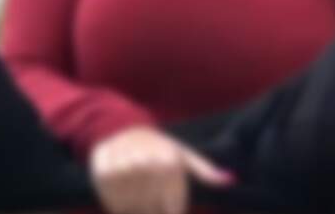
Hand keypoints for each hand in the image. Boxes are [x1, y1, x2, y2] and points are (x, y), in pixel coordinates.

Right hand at [89, 126, 235, 213]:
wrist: (122, 129)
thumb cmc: (158, 147)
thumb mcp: (183, 155)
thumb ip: (205, 170)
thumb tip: (232, 179)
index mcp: (169, 163)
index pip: (173, 210)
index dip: (169, 211)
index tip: (166, 206)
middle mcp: (147, 165)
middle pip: (151, 211)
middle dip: (150, 209)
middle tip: (147, 195)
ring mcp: (124, 169)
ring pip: (131, 210)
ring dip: (134, 207)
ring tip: (136, 190)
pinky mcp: (103, 172)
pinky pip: (113, 204)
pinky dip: (116, 204)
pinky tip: (122, 189)